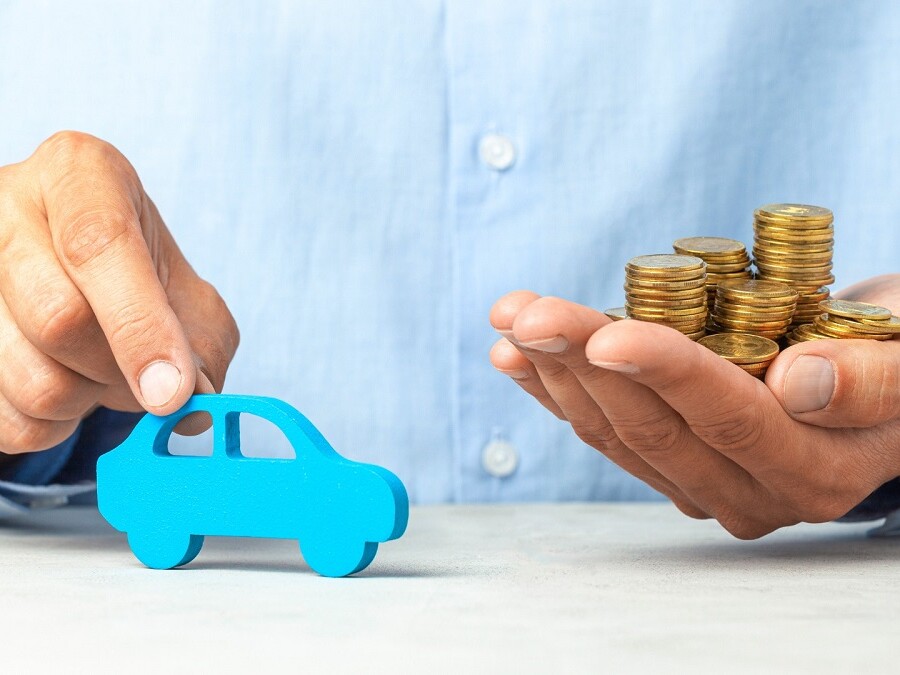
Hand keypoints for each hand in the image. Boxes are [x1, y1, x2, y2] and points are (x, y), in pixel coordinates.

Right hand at [0, 132, 238, 454]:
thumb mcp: (188, 292)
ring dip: (86, 400)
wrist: (79, 285)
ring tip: (100, 372)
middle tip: (148, 376)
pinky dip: (51, 425)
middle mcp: (7, 208)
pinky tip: (65, 386)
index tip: (172, 390)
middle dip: (119, 369)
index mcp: (79, 174)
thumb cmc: (142, 282)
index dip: (140, 326)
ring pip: (29, 377)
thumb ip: (203, 344)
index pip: (98, 243)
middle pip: (60, 317)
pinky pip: (3, 418)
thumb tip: (189, 403)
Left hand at [489, 280, 899, 537]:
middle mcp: (750, 490)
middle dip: (583, 362)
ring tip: (511, 318)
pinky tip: (515, 354)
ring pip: (615, 433)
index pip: (728, 418)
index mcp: (813, 468)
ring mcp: (704, 484)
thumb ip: (872, 380)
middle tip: (528, 312)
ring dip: (555, 372)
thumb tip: (800, 383)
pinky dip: (557, 388)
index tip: (609, 335)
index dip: (666, 373)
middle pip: (652, 427)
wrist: (884, 377)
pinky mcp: (672, 466)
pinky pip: (605, 432)